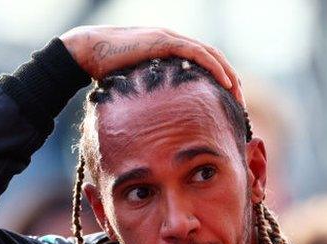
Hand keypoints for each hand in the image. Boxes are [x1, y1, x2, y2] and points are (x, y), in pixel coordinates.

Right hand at [59, 26, 243, 105]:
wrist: (86, 53)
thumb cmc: (103, 72)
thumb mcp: (133, 85)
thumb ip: (147, 95)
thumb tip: (149, 122)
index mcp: (167, 49)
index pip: (201, 61)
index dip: (218, 78)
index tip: (228, 99)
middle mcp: (172, 40)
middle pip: (211, 57)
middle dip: (229, 78)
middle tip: (240, 101)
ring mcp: (169, 38)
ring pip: (210, 54)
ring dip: (227, 73)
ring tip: (238, 94)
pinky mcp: (165, 41)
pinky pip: (198, 53)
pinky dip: (215, 67)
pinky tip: (226, 82)